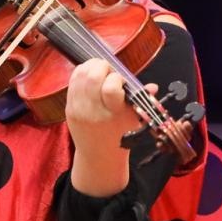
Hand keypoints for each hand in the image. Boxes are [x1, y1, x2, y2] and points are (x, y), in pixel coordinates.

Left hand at [66, 60, 155, 196]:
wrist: (98, 155)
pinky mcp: (68, 108)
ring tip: (100, 70)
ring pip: (80, 75)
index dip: (116, 78)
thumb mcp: (135, 120)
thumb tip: (153, 87)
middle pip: (92, 76)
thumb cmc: (120, 134)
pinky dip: (81, 73)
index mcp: (112, 114)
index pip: (110, 88)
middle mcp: (93, 112)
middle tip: (109, 70)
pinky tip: (90, 76)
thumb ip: (142, 100)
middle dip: (102, 66)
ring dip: (91, 66)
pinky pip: (72, 82)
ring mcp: (78, 109)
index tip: (121, 81)